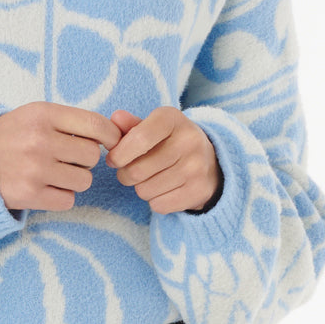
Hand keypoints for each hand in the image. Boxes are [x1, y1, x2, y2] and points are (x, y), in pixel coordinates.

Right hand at [0, 102, 122, 211]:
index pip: (95, 124)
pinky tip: (44, 187)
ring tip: (54, 173)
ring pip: (84, 180)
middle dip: (84, 159)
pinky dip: (60, 197)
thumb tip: (114, 134)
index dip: (111, 135)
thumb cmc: (12, 135)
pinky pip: (68, 200)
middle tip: (67, 158)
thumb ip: (70, 121)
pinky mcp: (29, 195)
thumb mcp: (35, 115)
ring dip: (74, 180)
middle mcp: (39, 140)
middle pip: (92, 155)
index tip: (111, 142)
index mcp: (43, 114)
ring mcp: (34, 169)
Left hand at [106, 107, 222, 213]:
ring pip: (145, 190)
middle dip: (125, 174)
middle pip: (137, 170)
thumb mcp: (152, 127)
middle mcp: (189, 141)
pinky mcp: (199, 191)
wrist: (210, 161)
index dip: (119, 153)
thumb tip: (115, 118)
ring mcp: (196, 168)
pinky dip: (155, 201)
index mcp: (172, 119)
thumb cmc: (169, 141)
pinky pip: (158, 205)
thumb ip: (131, 125)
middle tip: (129, 171)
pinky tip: (164, 189)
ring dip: (140, 188)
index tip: (113, 159)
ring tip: (150, 178)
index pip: (139, 138)